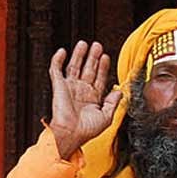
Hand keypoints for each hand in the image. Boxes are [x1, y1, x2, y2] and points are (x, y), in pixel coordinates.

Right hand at [48, 41, 121, 158]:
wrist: (71, 134)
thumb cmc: (87, 130)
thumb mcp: (107, 116)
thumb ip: (114, 102)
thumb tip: (120, 90)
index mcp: (93, 98)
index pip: (99, 78)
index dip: (103, 67)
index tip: (106, 57)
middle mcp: (81, 91)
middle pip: (88, 69)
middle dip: (93, 57)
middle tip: (97, 45)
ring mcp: (70, 88)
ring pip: (74, 67)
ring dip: (79, 55)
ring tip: (84, 44)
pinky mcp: (59, 86)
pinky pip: (56, 70)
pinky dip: (58, 60)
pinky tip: (62, 51)